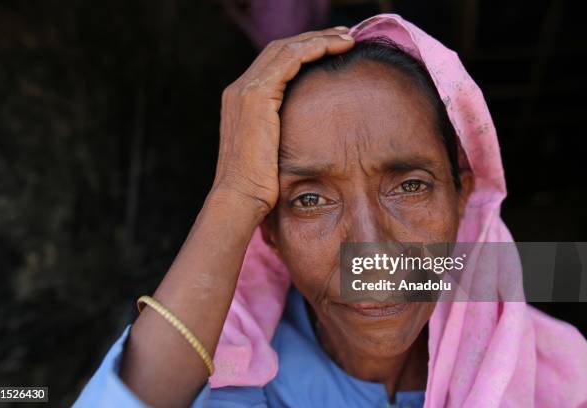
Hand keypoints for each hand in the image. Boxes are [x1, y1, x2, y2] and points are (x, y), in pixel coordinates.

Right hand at [212, 27, 354, 216]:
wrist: (240, 198)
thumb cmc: (259, 185)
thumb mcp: (271, 151)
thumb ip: (282, 132)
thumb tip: (309, 132)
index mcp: (241, 100)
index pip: (274, 62)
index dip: (304, 50)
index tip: (332, 48)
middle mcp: (239, 89)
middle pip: (280, 48)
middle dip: (314, 38)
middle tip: (345, 35)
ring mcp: (245, 90)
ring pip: (286, 49)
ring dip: (319, 39)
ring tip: (347, 38)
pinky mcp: (256, 96)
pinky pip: (288, 60)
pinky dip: (313, 49)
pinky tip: (335, 47)